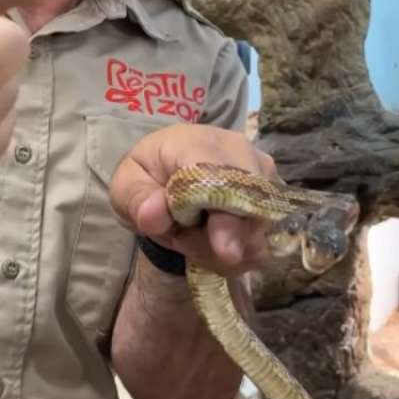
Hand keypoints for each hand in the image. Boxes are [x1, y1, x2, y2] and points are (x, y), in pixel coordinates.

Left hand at [110, 123, 277, 275]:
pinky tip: (207, 243)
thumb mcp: (126, 185)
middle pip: (251, 209)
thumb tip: (154, 215)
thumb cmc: (148, 176)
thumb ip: (137, 198)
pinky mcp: (272, 204)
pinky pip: (262, 244)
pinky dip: (232, 255)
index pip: (223, 179)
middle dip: (218, 239)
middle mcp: (241, 154)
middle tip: (181, 240)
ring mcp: (263, 178)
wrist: (168, 174)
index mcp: (198, 142)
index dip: (227, 218)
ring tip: (187, 236)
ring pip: (257, 232)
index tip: (226, 252)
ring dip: (218, 250)